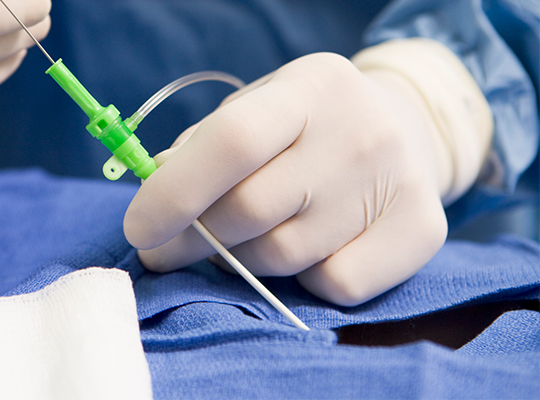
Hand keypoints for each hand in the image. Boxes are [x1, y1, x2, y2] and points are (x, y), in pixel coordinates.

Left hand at [124, 41, 490, 305]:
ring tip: (237, 243)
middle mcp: (360, 131)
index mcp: (310, 88)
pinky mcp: (422, 231)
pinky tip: (306, 252)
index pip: (231, 142)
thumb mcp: (256, 112)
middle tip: (163, 251)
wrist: (406, 131)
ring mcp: (397, 181)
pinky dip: (303, 281)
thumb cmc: (307, 127)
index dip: (174, 193)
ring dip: (243, 260)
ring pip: (284, 255)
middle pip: (250, 210)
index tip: (138, 228)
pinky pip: (333, 283)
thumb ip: (203, 149)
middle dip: (191, 241)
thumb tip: (154, 193)